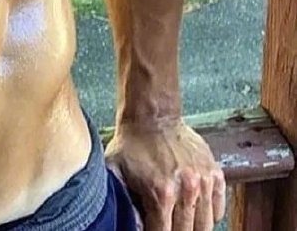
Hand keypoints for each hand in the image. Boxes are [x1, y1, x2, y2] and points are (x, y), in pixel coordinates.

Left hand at [105, 120, 225, 230]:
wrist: (152, 115)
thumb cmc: (132, 143)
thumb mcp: (115, 171)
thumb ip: (122, 201)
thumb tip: (132, 225)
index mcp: (161, 194)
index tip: (152, 228)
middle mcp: (187, 191)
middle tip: (166, 224)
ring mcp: (204, 182)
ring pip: (206, 226)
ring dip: (192, 226)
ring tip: (180, 221)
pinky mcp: (215, 173)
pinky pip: (218, 209)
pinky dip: (209, 214)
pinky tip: (195, 210)